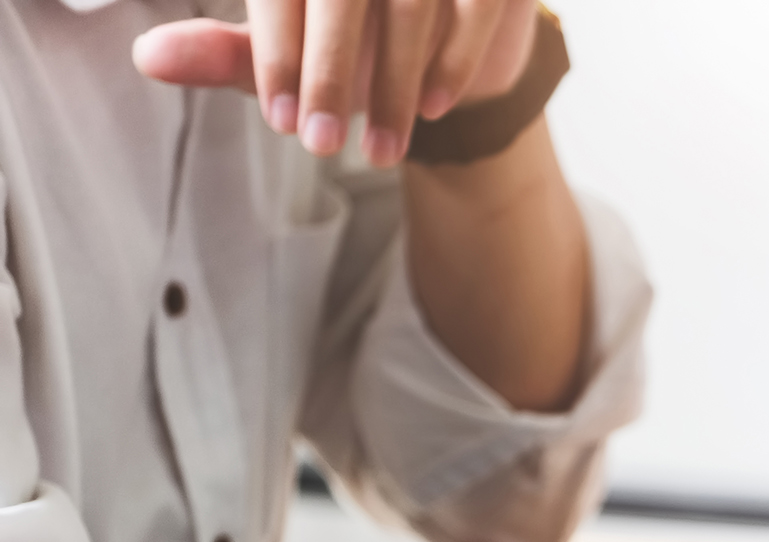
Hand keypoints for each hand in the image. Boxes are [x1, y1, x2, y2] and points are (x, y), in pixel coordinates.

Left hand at [130, 0, 540, 165]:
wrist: (455, 34)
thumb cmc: (360, 38)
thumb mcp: (292, 47)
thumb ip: (228, 51)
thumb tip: (148, 57)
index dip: (277, 54)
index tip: (282, 122)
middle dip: (329, 76)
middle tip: (321, 145)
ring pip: (406, 7)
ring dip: (391, 87)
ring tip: (378, 153)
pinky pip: (473, 8)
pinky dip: (450, 63)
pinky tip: (429, 110)